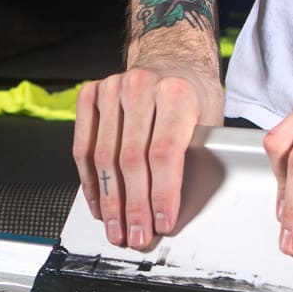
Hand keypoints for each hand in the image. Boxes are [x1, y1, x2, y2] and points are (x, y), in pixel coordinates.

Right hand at [72, 59, 224, 248]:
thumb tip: (176, 205)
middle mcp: (141, 88)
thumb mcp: (209, 117)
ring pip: (104, 157)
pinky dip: (89, 180)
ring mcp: (112, 89)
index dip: (162, 194)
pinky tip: (98, 203)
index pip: (165, 154)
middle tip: (136, 235)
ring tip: (115, 227)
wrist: (169, 56)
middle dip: (134, 206)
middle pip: (132, 160)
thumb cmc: (191, 94)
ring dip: (109, 200)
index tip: (162, 223)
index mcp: (176, 94)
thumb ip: (196, 154)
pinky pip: (83, 146)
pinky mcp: (91, 94)